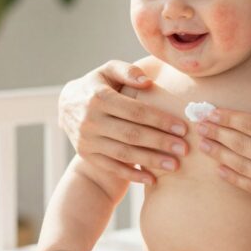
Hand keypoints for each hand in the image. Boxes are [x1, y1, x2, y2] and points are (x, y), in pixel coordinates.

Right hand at [58, 60, 188, 185]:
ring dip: (150, 161)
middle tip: (184, 149)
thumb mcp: (108, 70)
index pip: (135, 111)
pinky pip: (112, 168)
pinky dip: (132, 175)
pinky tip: (152, 179)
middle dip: (160, 143)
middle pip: (131, 134)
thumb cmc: (97, 85)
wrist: (66, 106)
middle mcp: (90, 120)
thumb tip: (147, 82)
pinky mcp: (86, 155)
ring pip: (123, 153)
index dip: (160, 120)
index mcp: (98, 97)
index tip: (182, 128)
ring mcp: (87, 140)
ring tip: (174, 165)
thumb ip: (128, 71)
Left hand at [196, 77, 250, 226]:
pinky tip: (220, 170)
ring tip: (202, 143)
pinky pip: (250, 187)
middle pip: (239, 143)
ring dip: (219, 153)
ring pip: (240, 165)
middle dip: (216, 131)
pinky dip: (232, 177)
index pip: (250, 124)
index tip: (210, 110)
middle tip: (197, 123)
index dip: (227, 116)